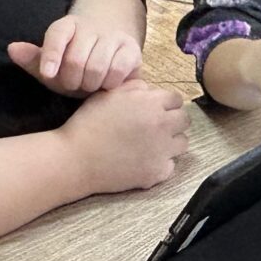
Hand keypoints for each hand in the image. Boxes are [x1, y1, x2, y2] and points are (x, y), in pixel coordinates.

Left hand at [9, 14, 143, 95]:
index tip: (48, 74)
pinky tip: (106, 85)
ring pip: (96, 68)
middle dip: (71, 80)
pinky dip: (108, 85)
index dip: (51, 54)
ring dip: (89, 85)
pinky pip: (116, 72)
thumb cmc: (75, 68)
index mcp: (67, 26)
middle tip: (73, 85)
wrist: (110, 62)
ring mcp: (113, 36)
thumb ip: (33, 61)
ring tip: (89, 86)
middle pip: (75, 59)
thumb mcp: (52, 67)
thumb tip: (12, 49)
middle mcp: (91, 27)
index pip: (57, 34)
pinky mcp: (131, 49)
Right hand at [61, 80, 188, 194]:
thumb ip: (134, 87)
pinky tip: (144, 161)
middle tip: (156, 127)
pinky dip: (161, 164)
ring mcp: (162, 151)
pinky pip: (171, 166)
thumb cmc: (88, 123)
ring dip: (171, 142)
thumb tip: (149, 90)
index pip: (176, 99)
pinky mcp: (157, 172)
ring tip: (152, 144)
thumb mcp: (108, 94)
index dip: (165, 103)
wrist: (75, 159)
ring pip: (182, 143)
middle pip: (184, 120)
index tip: (155, 110)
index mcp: (151, 103)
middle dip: (172, 120)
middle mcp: (162, 125)